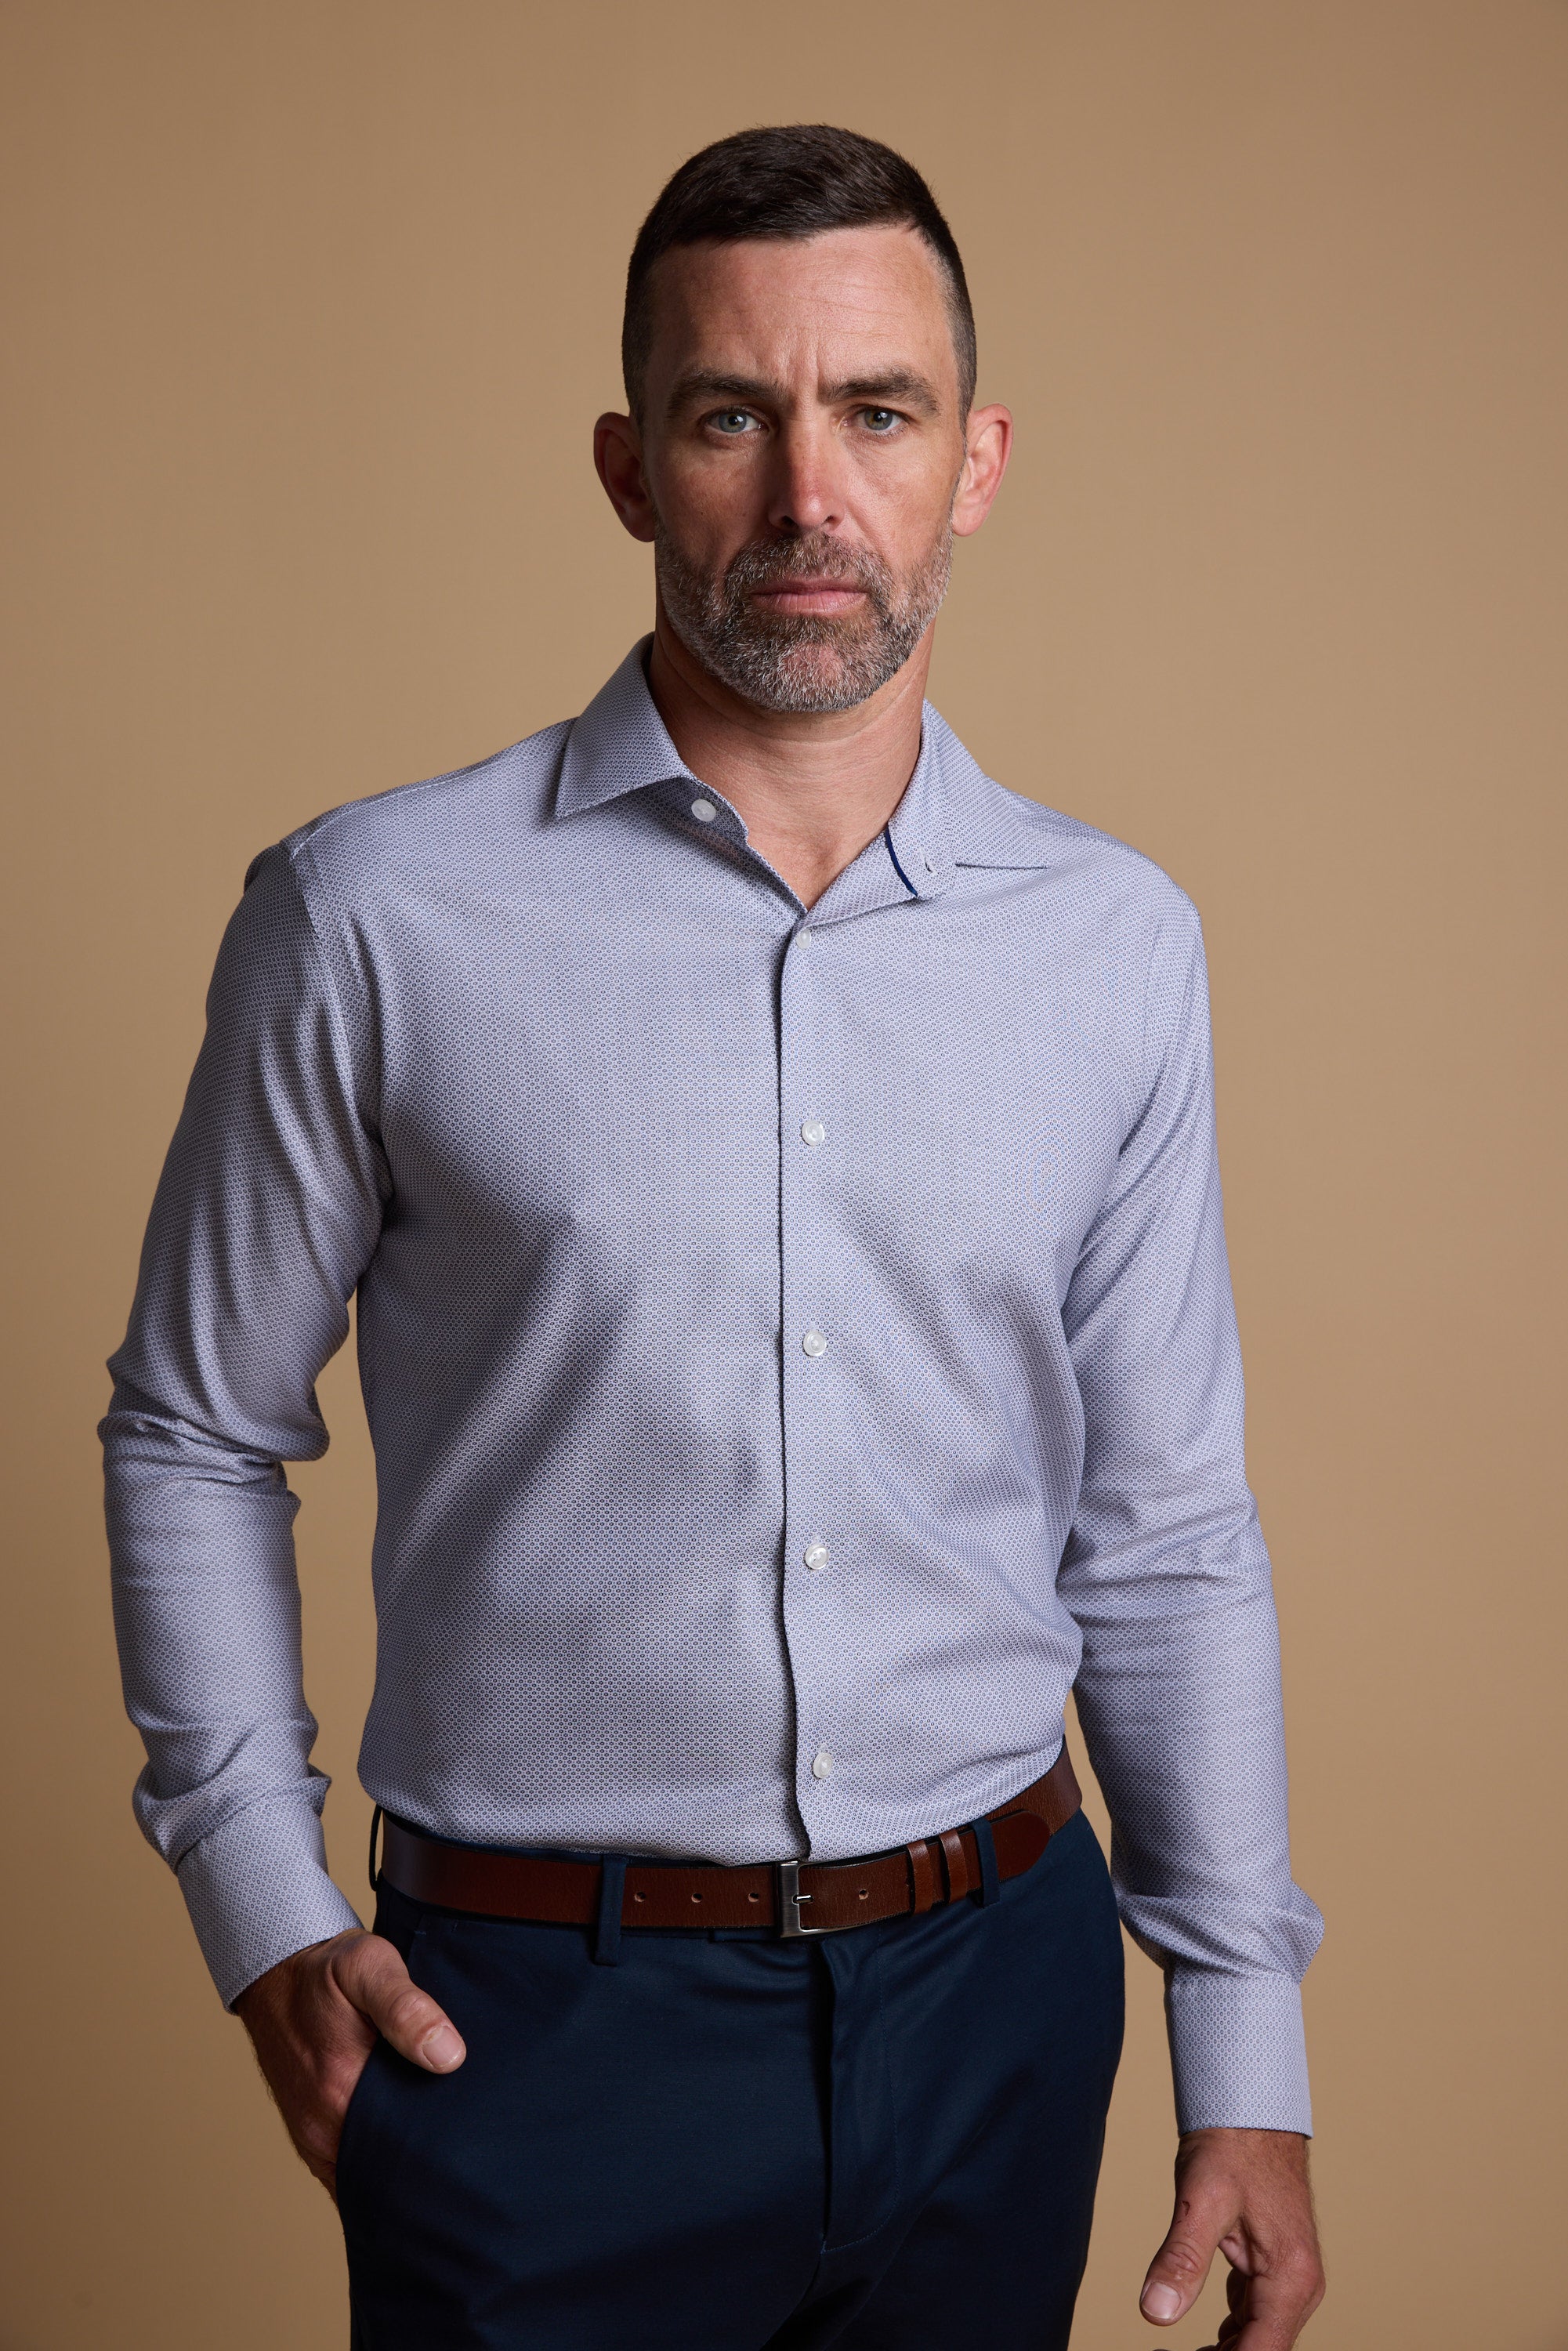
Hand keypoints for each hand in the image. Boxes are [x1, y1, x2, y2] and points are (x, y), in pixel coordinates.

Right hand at [234, 1928, 465, 2200]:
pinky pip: (349, 2168)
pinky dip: (378, 2165)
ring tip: (448, 2151)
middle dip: (427, 2169)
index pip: (404, 2156)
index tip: (477, 2150)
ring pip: (368, 2173)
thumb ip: (407, 2009)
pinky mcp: (310, 2133)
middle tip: (473, 2153)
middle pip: (388, 2171)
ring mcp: (314, 2136)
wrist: (277, 1971)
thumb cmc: (327, 1968)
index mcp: (340, 2092)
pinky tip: (410, 2146)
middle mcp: (322, 2128)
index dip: (442, 2158)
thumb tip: (449, 2056)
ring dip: (402, 2167)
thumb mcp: (369, 1967)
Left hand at [1139, 2128, 1323, 2347]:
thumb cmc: (1231, 2146)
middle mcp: (1300, 2285)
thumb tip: (1155, 2313)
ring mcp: (1290, 2278)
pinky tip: (1208, 2338)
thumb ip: (1182, 2258)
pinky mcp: (1274, 2267)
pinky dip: (1232, 2331)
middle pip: (1263, 2348)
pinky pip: (1254, 2314)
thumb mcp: (1200, 2199)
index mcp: (1291, 2278)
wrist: (1250, 2109)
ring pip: (1259, 2336)